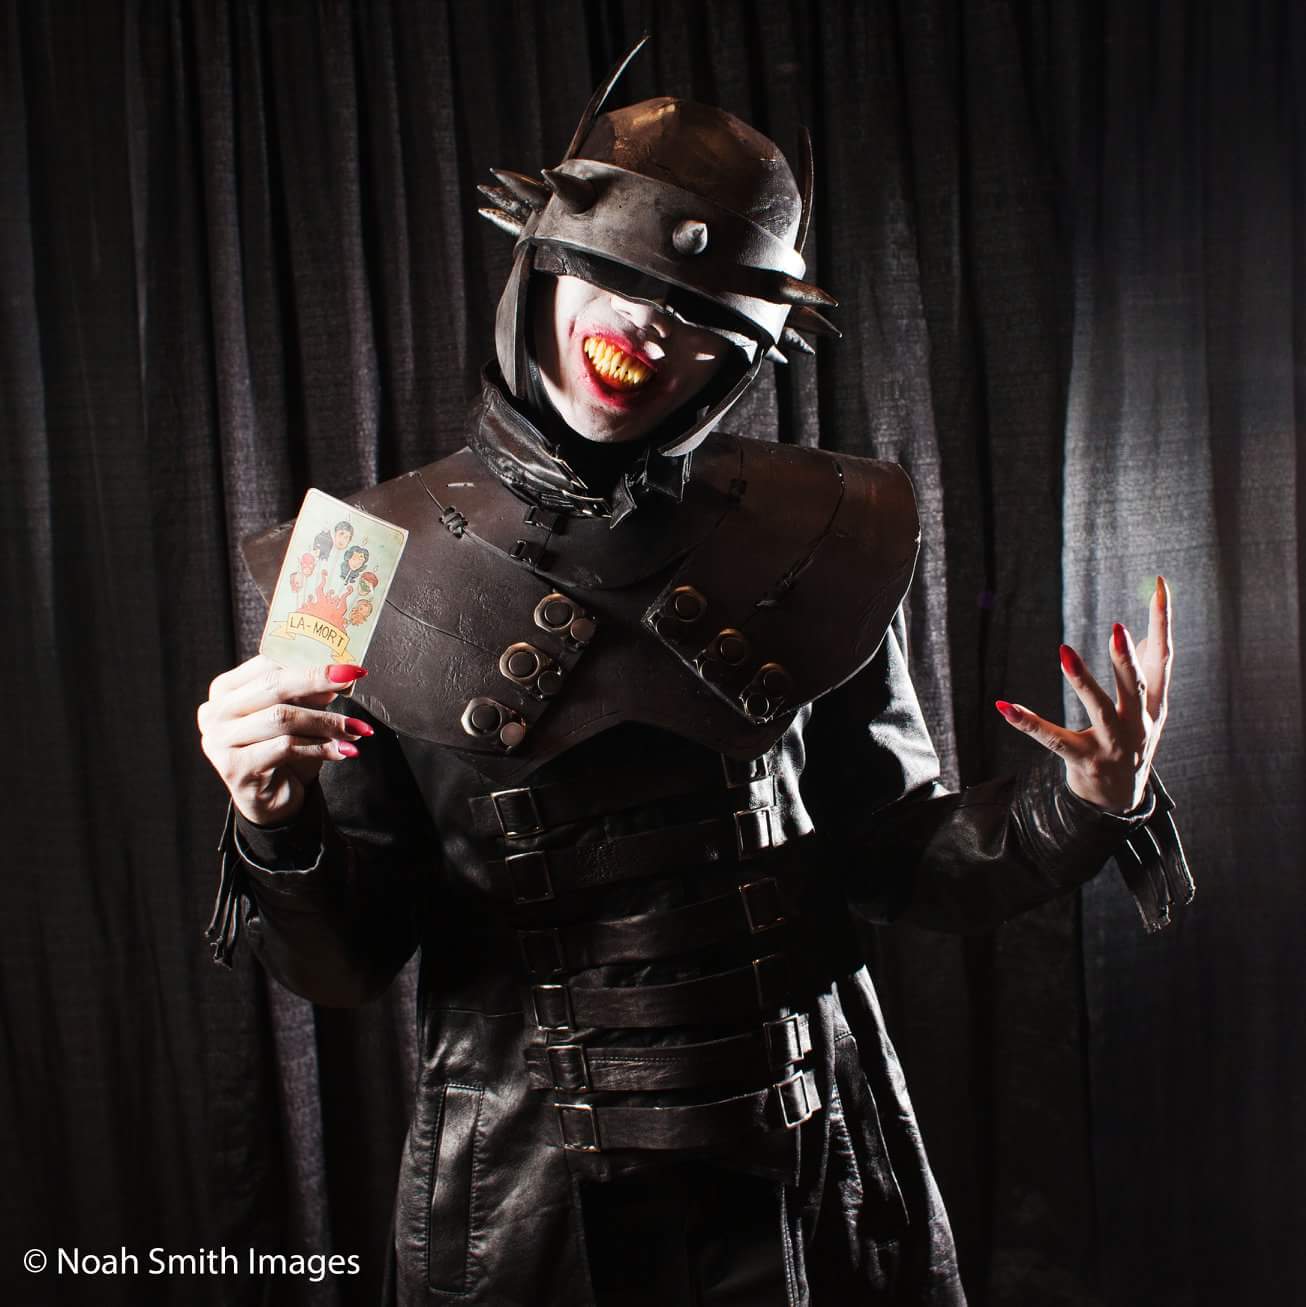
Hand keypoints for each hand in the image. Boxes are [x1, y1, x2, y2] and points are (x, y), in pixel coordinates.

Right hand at [196, 655, 371, 826]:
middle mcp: (214, 712)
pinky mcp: (234, 767)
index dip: (308, 660)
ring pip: (282, 719)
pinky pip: (285, 748)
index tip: (346, 662)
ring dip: (326, 722)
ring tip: (356, 729)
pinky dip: (320, 747)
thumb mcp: (296, 715)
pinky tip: (343, 751)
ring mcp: (219, 741)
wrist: (272, 799)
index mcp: (225, 690)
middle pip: (273, 687)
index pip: (267, 664)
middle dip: (319, 680)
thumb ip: (308, 693)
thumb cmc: (282, 751)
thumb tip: (338, 673)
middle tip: (353, 678)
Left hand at [995, 575, 1172, 812]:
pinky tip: (1004, 705)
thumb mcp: (1147, 711)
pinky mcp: (1083, 761)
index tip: (1159, 585)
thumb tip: (1147, 633)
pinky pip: (1051, 739)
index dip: (1163, 621)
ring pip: (1100, 710)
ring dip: (1082, 680)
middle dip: (1126, 658)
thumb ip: (1146, 673)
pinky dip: (1027, 722)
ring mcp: (1112, 745)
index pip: (1164, 658)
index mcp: (1155, 706)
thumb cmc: (1133, 744)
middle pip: (1134, 686)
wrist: (1121, 802)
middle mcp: (1139, 725)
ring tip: (1064, 651)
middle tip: (1117, 627)